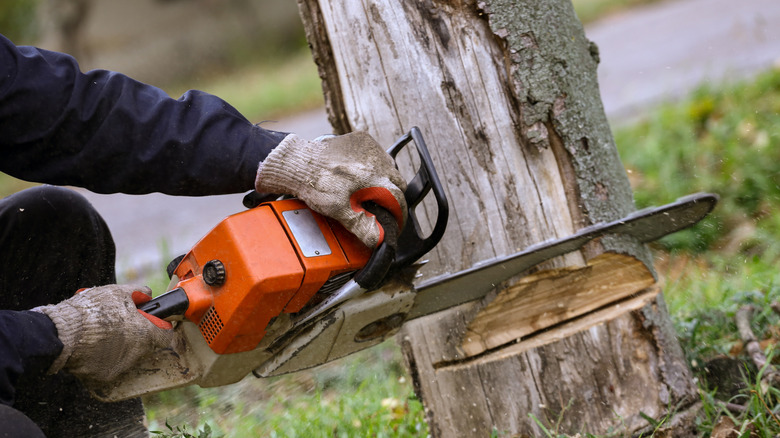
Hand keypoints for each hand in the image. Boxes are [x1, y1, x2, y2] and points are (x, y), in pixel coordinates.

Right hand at [33, 285, 173, 382]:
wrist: (61, 333)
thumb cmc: (92, 310)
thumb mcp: (118, 292)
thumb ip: (138, 292)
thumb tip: (147, 294)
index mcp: (145, 334)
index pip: (164, 335)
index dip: (158, 325)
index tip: (150, 321)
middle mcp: (137, 354)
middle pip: (144, 345)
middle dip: (135, 334)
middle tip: (119, 324)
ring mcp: (120, 367)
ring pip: (126, 355)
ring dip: (119, 346)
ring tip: (101, 333)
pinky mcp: (103, 377)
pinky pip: (108, 365)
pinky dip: (103, 357)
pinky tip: (92, 346)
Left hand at [255, 131, 406, 247]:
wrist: (299, 164)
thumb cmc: (317, 185)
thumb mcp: (340, 211)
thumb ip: (363, 227)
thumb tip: (379, 241)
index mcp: (376, 179)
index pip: (399, 199)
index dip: (399, 214)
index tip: (395, 222)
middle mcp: (378, 161)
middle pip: (398, 183)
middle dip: (393, 197)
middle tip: (382, 208)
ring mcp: (371, 148)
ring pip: (390, 168)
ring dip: (385, 180)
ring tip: (370, 191)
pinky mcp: (363, 139)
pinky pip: (378, 154)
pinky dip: (374, 165)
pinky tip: (362, 174)